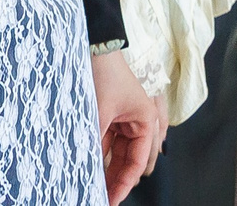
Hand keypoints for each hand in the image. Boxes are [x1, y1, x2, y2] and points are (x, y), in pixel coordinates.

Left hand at [90, 49, 161, 200]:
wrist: (94, 45)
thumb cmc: (104, 72)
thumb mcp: (100, 110)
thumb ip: (97, 140)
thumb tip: (91, 167)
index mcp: (146, 120)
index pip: (139, 161)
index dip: (125, 182)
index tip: (113, 199)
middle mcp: (139, 121)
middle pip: (130, 159)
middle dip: (117, 179)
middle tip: (104, 197)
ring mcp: (124, 118)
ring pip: (118, 152)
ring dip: (107, 167)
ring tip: (95, 186)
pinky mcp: (110, 114)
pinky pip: (107, 140)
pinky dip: (99, 152)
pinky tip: (90, 166)